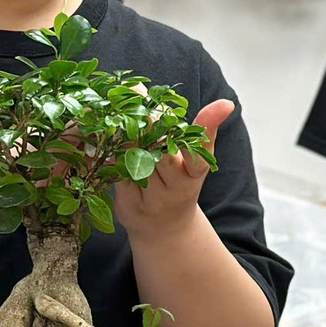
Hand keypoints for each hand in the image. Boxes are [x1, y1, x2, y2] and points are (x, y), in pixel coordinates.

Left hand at [114, 99, 232, 239]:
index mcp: (194, 172)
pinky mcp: (130, 206)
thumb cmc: (176, 182)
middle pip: (162, 152)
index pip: (202, 151)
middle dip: (149, 126)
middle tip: (135, 100)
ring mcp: (153, 199)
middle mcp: (177, 187)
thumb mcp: (190, 160)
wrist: (164, 229)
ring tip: (114, 116)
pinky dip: (110, 156)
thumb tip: (197, 98)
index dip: (208, 127)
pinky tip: (103, 141)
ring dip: (124, 139)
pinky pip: (117, 174)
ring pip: (136, 161)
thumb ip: (189, 130)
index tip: (223, 106)